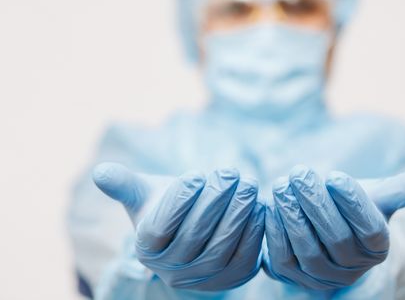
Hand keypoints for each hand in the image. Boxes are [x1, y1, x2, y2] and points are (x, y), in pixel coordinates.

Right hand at [92, 162, 264, 290]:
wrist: (193, 231)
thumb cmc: (167, 206)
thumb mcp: (144, 194)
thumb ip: (124, 184)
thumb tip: (99, 172)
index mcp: (147, 248)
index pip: (159, 229)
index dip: (179, 201)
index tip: (196, 173)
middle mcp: (171, 270)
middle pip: (194, 237)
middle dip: (216, 201)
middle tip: (231, 173)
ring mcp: (202, 279)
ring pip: (221, 249)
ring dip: (238, 214)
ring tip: (248, 184)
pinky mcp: (231, 279)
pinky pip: (244, 259)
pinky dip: (253, 232)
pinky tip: (258, 205)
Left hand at [263, 165, 404, 289]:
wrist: (326, 226)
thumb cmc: (353, 206)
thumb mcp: (378, 195)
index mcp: (378, 248)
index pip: (370, 230)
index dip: (353, 203)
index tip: (337, 175)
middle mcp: (352, 269)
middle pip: (336, 240)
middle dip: (316, 204)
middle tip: (300, 173)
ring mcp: (321, 277)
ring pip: (307, 250)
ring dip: (292, 215)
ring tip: (282, 184)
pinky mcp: (291, 276)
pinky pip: (281, 258)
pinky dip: (274, 232)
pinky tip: (269, 204)